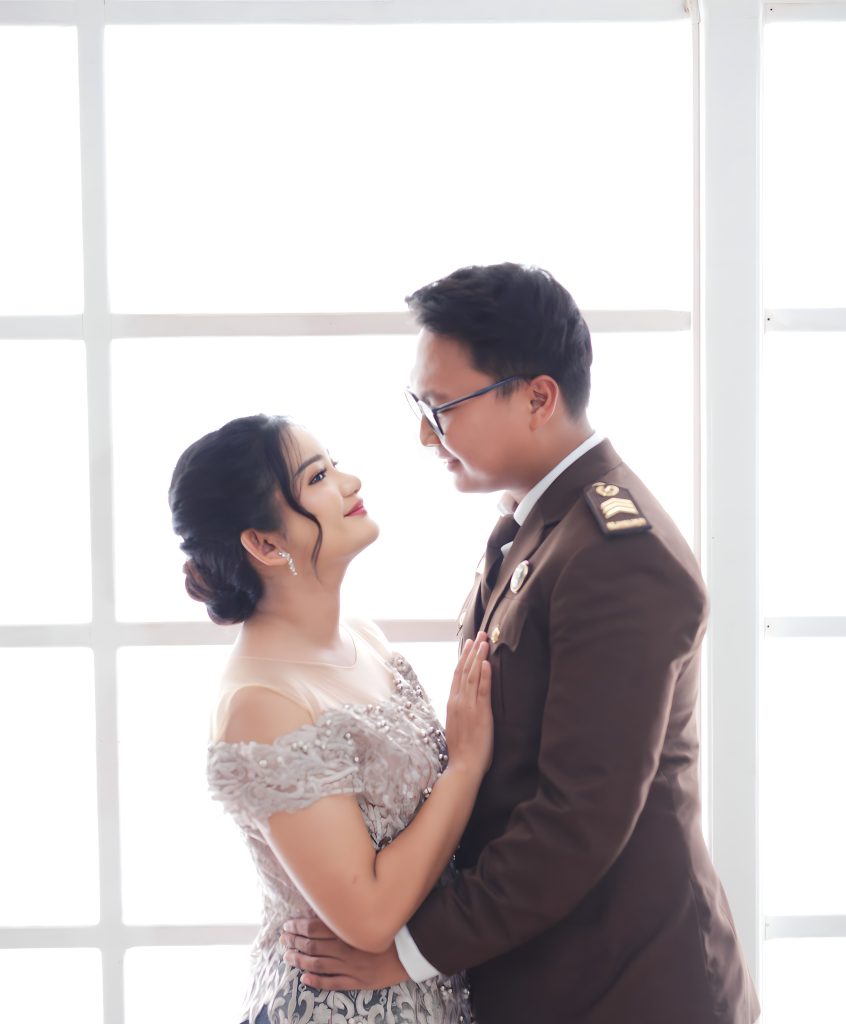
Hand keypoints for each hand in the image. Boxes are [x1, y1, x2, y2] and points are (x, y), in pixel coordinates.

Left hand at [281, 917, 408, 989]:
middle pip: (313, 946)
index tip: (288, 925)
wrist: (413, 950)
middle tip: (283, 940)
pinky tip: (304, 980)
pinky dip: (317, 982)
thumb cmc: (392, 927)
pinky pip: (333, 984)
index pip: (315, 928)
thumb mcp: (370, 913)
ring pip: (318, 965)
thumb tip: (327, 906)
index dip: (299, 927)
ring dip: (300, 961)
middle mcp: (346, 949)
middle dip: (295, 942)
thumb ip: (348, 913)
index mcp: (349, 930)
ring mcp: (351, 968)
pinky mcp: (358, 982)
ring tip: (288, 957)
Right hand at [444, 631, 492, 777]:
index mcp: (452, 703)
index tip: (469, 644)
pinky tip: (487, 663)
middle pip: (465, 670)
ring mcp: (469, 706)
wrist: (463, 765)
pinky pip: (483, 690)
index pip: (457, 674)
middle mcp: (459, 701)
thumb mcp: (456, 725)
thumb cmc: (462, 750)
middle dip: (473, 651)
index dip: (464, 657)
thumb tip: (463, 702)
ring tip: (485, 642)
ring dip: (479, 657)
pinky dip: (485, 675)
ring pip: (473, 676)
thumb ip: (458, 711)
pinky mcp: (481, 713)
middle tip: (480, 634)